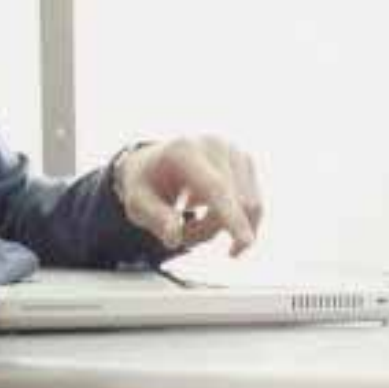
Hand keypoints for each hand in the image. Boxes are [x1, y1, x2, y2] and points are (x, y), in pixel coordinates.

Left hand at [116, 136, 262, 255]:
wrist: (154, 161)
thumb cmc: (145, 183)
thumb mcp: (136, 202)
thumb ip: (156, 219)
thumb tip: (174, 238)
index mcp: (184, 151)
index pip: (216, 188)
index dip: (231, 216)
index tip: (247, 242)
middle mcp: (215, 145)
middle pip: (235, 202)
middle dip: (209, 231)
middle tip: (182, 236)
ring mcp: (235, 151)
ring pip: (247, 206)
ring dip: (219, 228)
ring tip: (189, 226)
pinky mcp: (247, 162)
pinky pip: (252, 204)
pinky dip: (233, 221)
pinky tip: (207, 216)